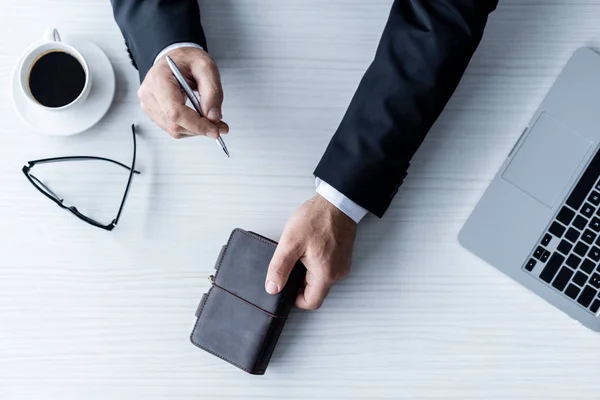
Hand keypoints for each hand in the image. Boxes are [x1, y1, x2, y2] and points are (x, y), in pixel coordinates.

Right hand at [138, 47, 228, 138]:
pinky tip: (199, 119)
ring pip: (174, 130)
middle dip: (200, 129)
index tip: (215, 130)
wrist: (176, 58)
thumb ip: (212, 92)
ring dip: (196, 130)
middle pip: (175, 124)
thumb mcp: (206, 67)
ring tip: (211, 121)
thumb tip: (213, 117)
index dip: (197, 125)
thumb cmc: (187, 59)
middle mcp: (149, 94)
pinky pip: (173, 128)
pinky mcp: (154, 113)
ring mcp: (149, 105)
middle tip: (220, 126)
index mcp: (158, 79)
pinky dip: (189, 127)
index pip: (175, 112)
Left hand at [265, 194, 356, 309]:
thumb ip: (279, 268)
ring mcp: (342, 265)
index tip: (285, 287)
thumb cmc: (318, 218)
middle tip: (290, 264)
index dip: (295, 299)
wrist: (337, 202)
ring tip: (300, 252)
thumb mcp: (291, 242)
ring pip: (320, 279)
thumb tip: (272, 287)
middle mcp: (337, 273)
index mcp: (325, 274)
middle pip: (315, 291)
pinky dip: (315, 263)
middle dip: (299, 282)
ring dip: (307, 271)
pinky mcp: (342, 256)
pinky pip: (327, 267)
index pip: (310, 303)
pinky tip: (309, 248)